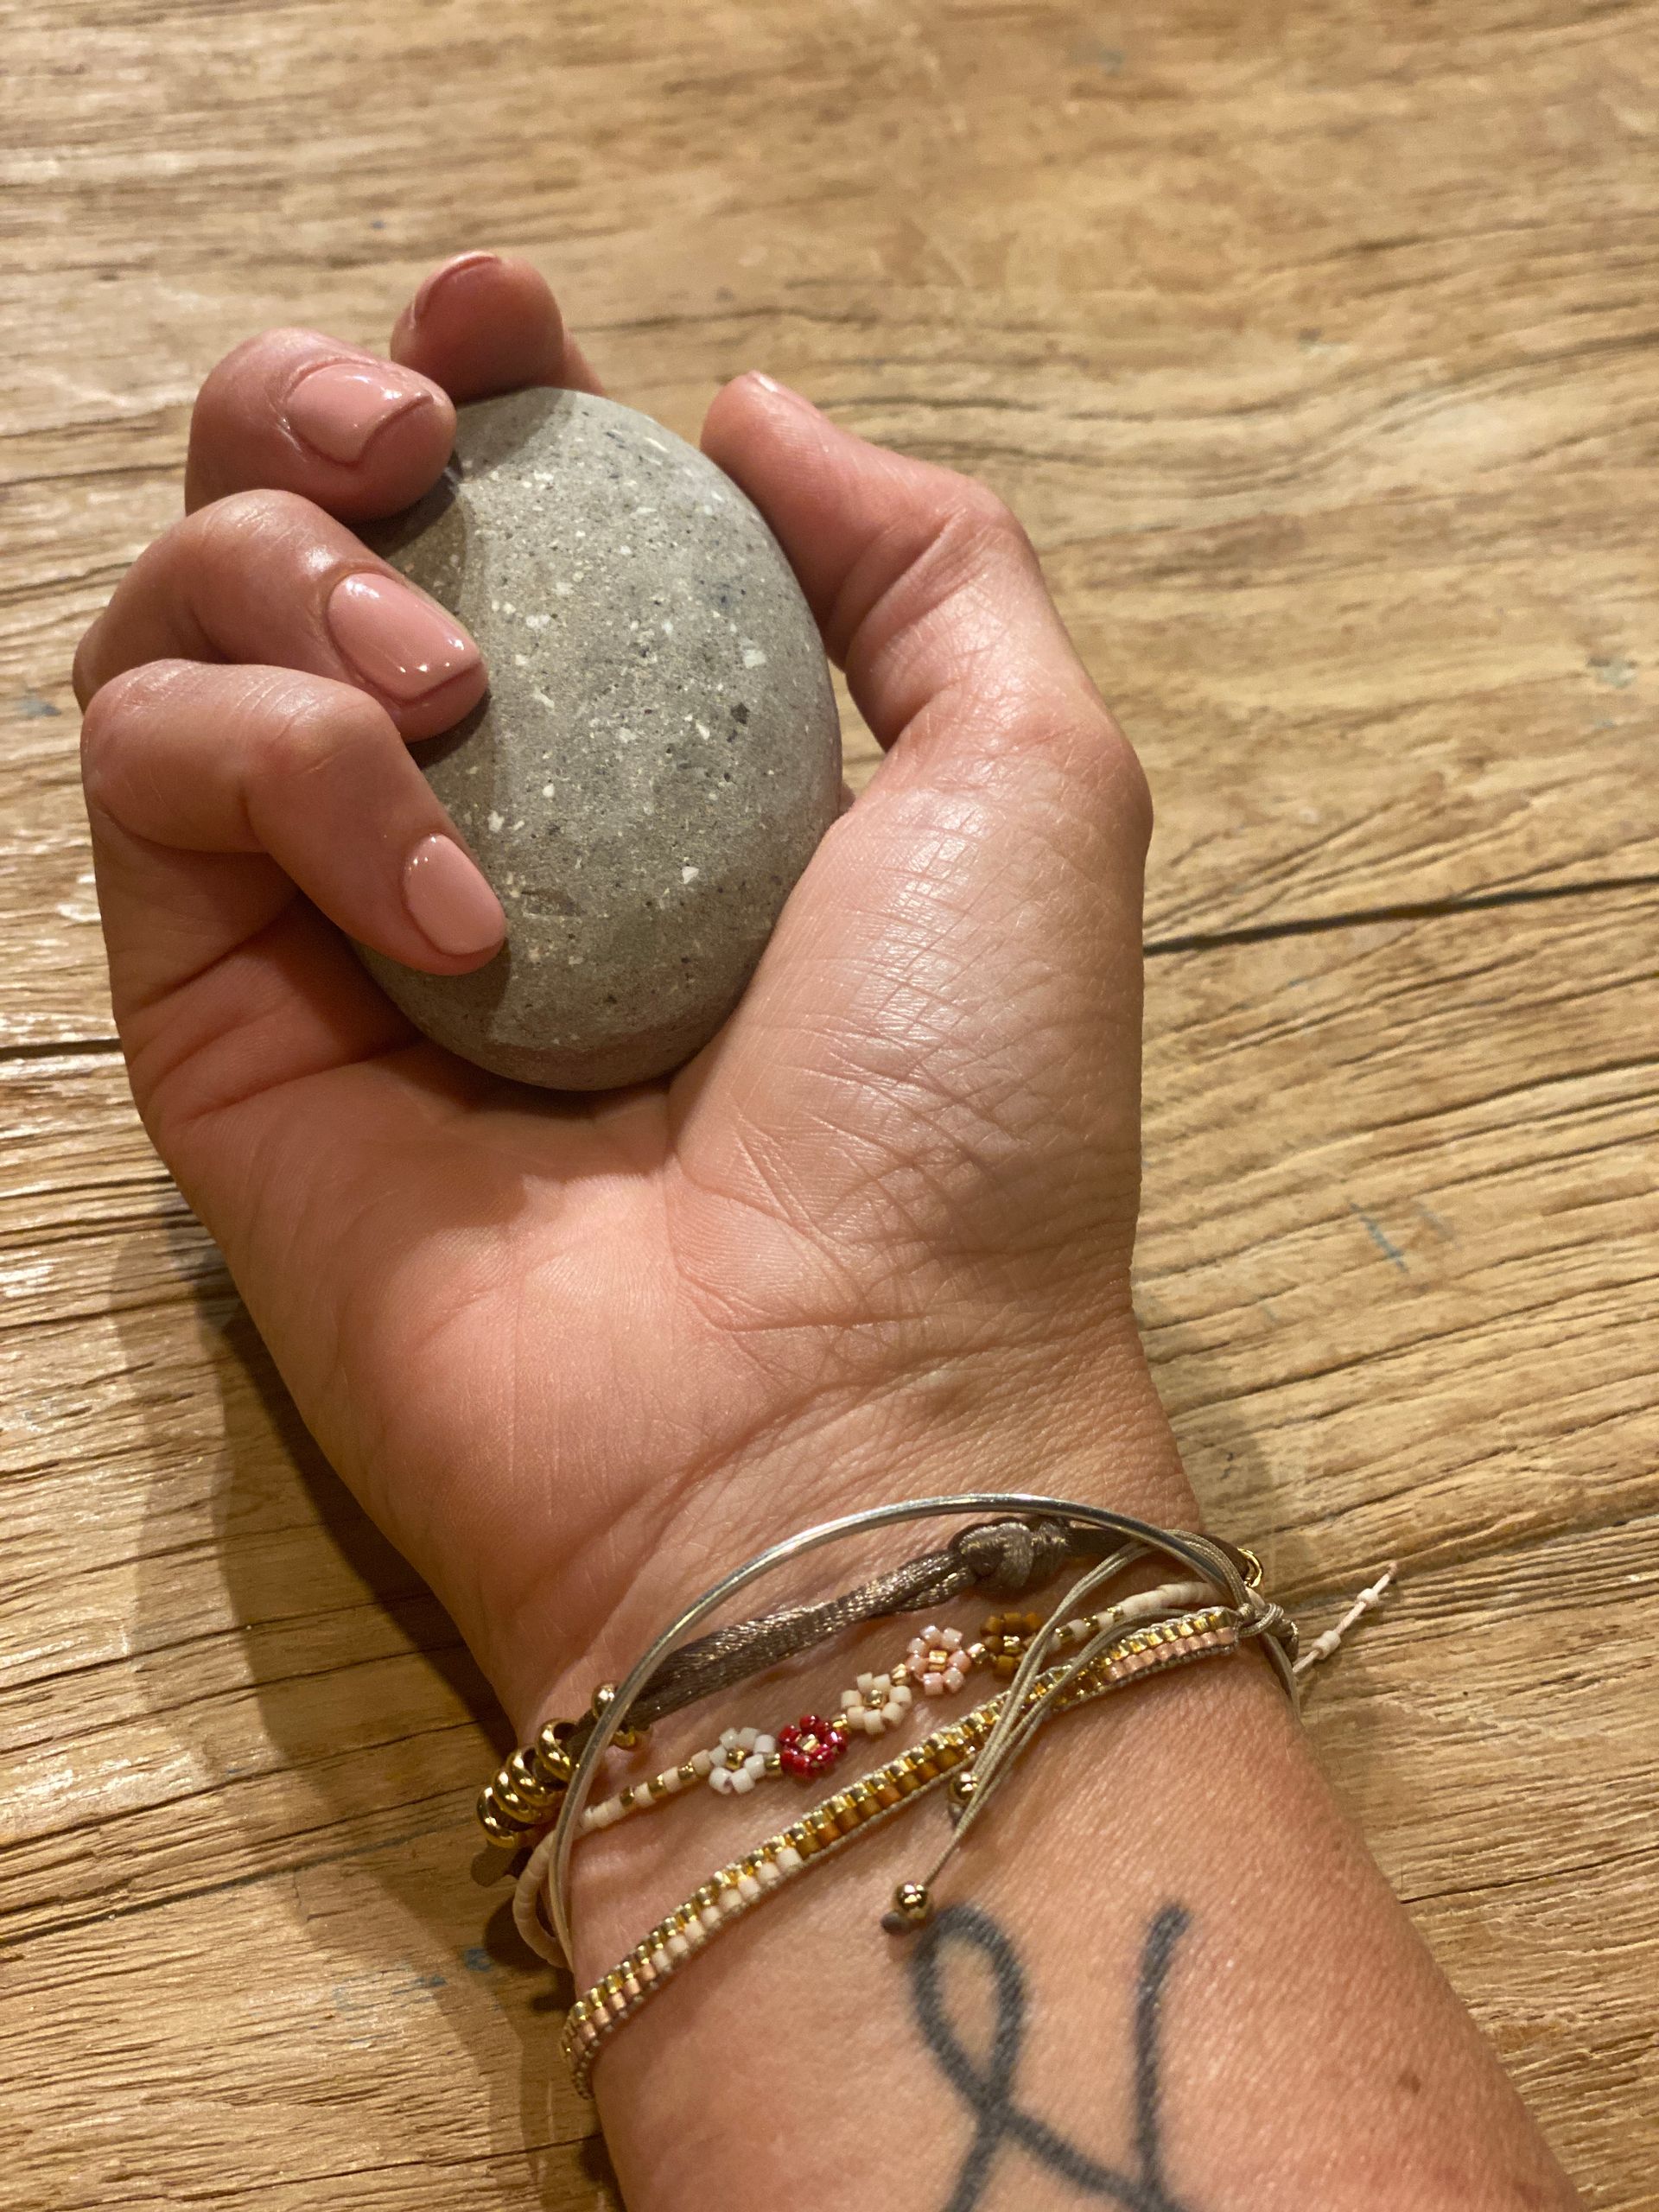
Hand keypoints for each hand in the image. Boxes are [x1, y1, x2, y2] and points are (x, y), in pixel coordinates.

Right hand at [74, 253, 1175, 1735]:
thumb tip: (742, 411)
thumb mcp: (1033, 784)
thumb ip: (925, 565)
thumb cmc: (967, 1115)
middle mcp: (476, 826)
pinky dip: (280, 768)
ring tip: (450, 691)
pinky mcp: (213, 1025)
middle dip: (314, 419)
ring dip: (292, 582)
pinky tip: (445, 892)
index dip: (474, 379)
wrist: (837, 1409)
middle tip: (413, 442)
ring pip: (175, 631)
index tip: (507, 323)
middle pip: (289, 535)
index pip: (502, 515)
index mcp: (653, 766)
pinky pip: (150, 785)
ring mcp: (328, 928)